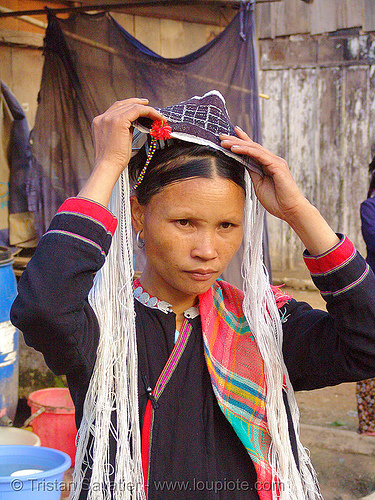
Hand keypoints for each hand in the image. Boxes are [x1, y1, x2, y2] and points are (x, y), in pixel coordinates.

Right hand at [78, 98, 163, 205]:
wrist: (107, 167)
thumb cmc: (113, 160)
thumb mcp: (117, 141)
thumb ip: (123, 130)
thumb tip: (135, 125)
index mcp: (99, 122)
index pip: (116, 108)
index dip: (130, 105)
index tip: (141, 106)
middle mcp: (103, 118)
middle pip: (124, 104)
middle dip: (139, 105)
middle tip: (152, 109)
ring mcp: (109, 118)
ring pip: (132, 106)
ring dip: (147, 110)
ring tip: (158, 116)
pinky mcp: (118, 121)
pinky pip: (137, 110)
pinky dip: (149, 112)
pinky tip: (156, 117)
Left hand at [220, 127, 338, 254]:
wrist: (290, 210)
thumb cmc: (277, 201)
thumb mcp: (259, 185)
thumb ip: (253, 172)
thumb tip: (243, 163)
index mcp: (268, 165)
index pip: (252, 150)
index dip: (241, 141)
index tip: (228, 136)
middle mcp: (272, 160)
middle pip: (251, 146)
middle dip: (235, 140)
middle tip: (220, 136)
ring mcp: (275, 162)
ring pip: (254, 148)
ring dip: (238, 143)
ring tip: (224, 141)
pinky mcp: (277, 166)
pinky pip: (259, 155)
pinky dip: (246, 150)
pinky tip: (235, 148)